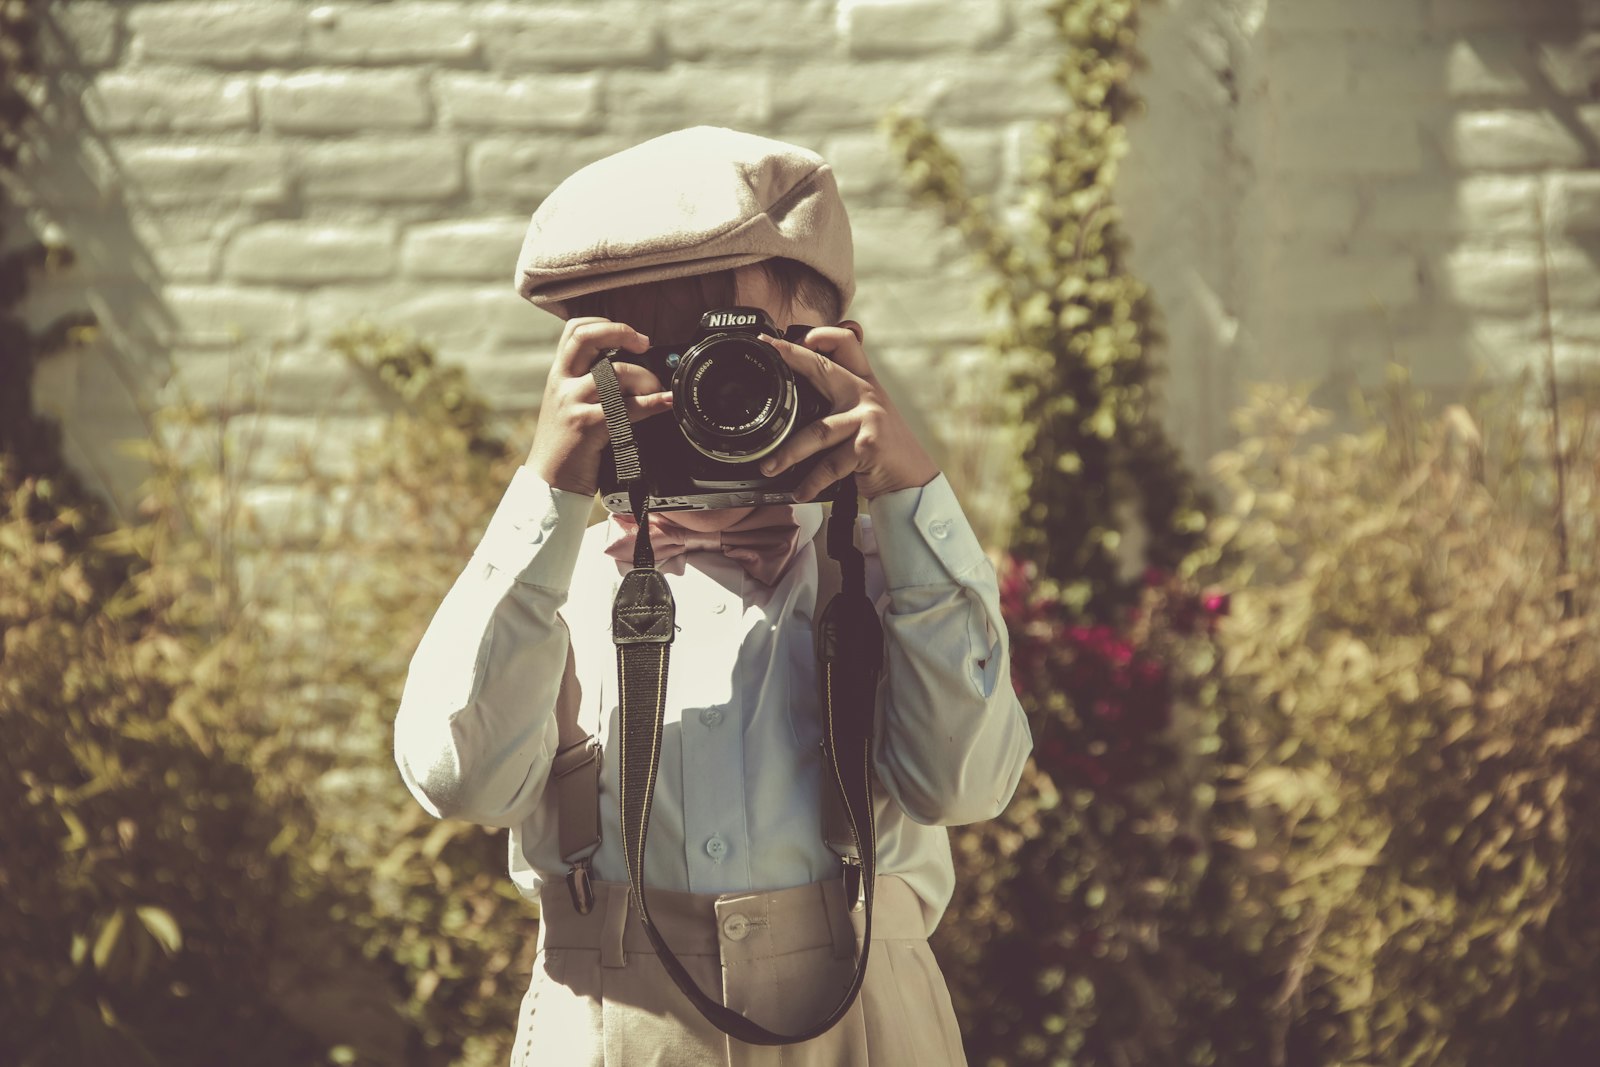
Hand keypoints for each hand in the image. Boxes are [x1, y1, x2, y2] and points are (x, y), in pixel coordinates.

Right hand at [524, 317, 673, 496]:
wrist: (549, 482)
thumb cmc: (567, 446)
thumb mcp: (568, 407)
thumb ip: (588, 385)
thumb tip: (629, 371)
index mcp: (559, 375)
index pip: (574, 330)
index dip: (604, 323)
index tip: (629, 335)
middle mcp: (562, 383)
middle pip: (587, 337)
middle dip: (621, 332)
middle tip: (645, 344)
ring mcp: (572, 402)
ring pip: (613, 372)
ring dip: (644, 378)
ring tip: (657, 389)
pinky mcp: (586, 425)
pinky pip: (626, 406)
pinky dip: (652, 402)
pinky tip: (665, 402)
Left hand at [760, 321, 939, 501]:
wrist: (911, 478)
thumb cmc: (880, 449)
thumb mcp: (862, 416)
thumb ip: (836, 403)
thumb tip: (791, 405)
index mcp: (862, 381)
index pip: (845, 343)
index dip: (818, 335)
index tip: (786, 338)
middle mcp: (865, 393)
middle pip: (824, 367)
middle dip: (794, 356)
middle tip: (769, 353)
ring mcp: (868, 417)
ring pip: (818, 431)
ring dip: (789, 452)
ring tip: (769, 465)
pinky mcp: (868, 445)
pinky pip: (830, 465)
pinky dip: (812, 482)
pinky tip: (800, 492)